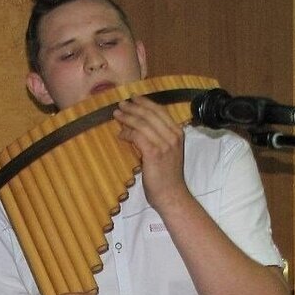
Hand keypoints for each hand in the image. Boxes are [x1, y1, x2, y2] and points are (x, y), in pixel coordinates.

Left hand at [112, 95, 188, 211]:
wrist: (172, 195)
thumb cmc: (168, 177)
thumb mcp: (167, 153)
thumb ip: (157, 139)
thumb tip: (137, 128)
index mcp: (178, 133)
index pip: (160, 111)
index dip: (145, 103)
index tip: (134, 98)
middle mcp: (173, 136)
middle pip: (150, 114)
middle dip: (134, 107)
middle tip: (121, 104)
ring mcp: (164, 144)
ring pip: (142, 123)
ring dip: (127, 117)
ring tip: (117, 114)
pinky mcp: (154, 153)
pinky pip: (137, 136)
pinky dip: (127, 133)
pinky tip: (120, 135)